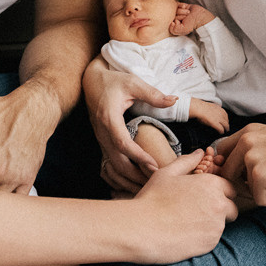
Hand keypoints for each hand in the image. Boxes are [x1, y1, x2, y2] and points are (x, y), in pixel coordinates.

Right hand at [84, 59, 175, 192]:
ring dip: (129, 178)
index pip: (122, 143)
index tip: (154, 165)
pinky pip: (110, 164)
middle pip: (116, 161)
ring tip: (149, 185)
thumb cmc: (113, 81)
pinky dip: (122, 175)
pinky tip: (135, 180)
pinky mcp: (102, 142)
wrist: (91, 81)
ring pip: (112, 166)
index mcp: (109, 118)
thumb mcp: (133, 82)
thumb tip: (174, 100)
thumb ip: (153, 93)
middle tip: (157, 181)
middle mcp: (102, 132)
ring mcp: (100, 139)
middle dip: (136, 174)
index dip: (138, 156)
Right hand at [129, 150, 237, 263]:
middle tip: (196, 211)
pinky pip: (212, 239)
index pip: (230, 188)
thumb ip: (187, 161)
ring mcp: (216, 226)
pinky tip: (184, 234)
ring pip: (222, 225)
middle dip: (219, 209)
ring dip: (210, 224)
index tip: (204, 197)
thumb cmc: (152, 199)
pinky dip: (203, 238)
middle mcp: (219, 204)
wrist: (142, 229)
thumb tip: (200, 153)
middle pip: (231, 208)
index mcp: (211, 184)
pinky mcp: (210, 244)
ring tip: (186, 223)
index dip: (218, 192)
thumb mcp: (167, 173)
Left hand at [170, 2, 214, 35]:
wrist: (200, 17)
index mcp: (174, 25)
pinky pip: (176, 4)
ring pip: (174, 9)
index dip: (176, 22)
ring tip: (188, 13)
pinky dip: (181, 5)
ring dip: (182, 11)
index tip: (181, 22)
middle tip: (186, 17)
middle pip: (172, 15)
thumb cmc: (192, 24)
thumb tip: (171, 22)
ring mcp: (177, 12)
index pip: (170, 22)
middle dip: (180, 16)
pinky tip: (186, 7)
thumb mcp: (183, 30)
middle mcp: (175, 19)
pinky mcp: (180, 6)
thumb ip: (174, 30)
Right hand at [189, 98, 229, 132]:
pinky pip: (221, 129)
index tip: (224, 121)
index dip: (225, 119)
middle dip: (227, 125)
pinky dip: (221, 132)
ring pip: (226, 125)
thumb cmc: (201, 107)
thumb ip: (214, 109)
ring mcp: (219, 119)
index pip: (226, 115)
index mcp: (219, 109)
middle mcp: (221, 113)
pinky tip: (220, 133)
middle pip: (227, 121)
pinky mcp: (216, 124)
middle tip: (226, 128)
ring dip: (225, 129)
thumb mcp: (210, 107)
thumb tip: (213, 111)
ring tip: (225, 131)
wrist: (198, 108)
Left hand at [215, 123, 265, 207]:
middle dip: (242, 187)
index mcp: (247, 132)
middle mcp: (246, 142)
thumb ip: (253, 152)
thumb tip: (234, 177)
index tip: (245, 179)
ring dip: (261, 194)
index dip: (229, 169)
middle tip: (263, 191)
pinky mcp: (261, 175)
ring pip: (243, 188)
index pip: (221, 153)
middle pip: (226, 173)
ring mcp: (251, 157)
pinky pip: (259, 199)